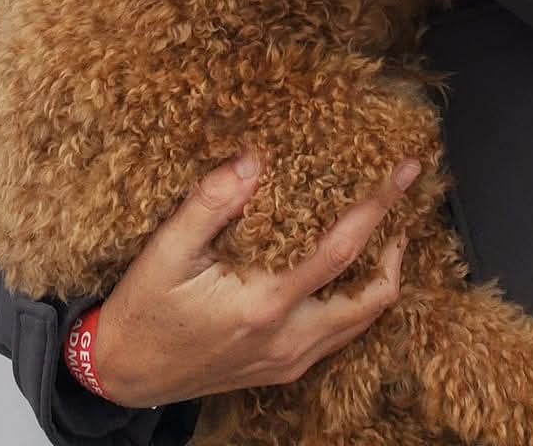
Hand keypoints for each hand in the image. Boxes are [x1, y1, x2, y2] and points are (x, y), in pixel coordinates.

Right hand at [90, 152, 418, 406]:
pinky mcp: (283, 368)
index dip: (378, 207)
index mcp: (263, 303)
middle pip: (370, 296)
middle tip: (406, 200)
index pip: (340, 249)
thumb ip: (210, 203)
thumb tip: (254, 159)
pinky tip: (350, 275)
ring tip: (387, 234)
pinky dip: (358, 304)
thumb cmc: (144, 310)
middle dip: (396, 246)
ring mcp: (288, 358)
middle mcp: (287, 338)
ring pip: (360, 322)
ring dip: (382, 278)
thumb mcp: (166, 251)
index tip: (404, 173)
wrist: (126, 374)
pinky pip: (339, 337)